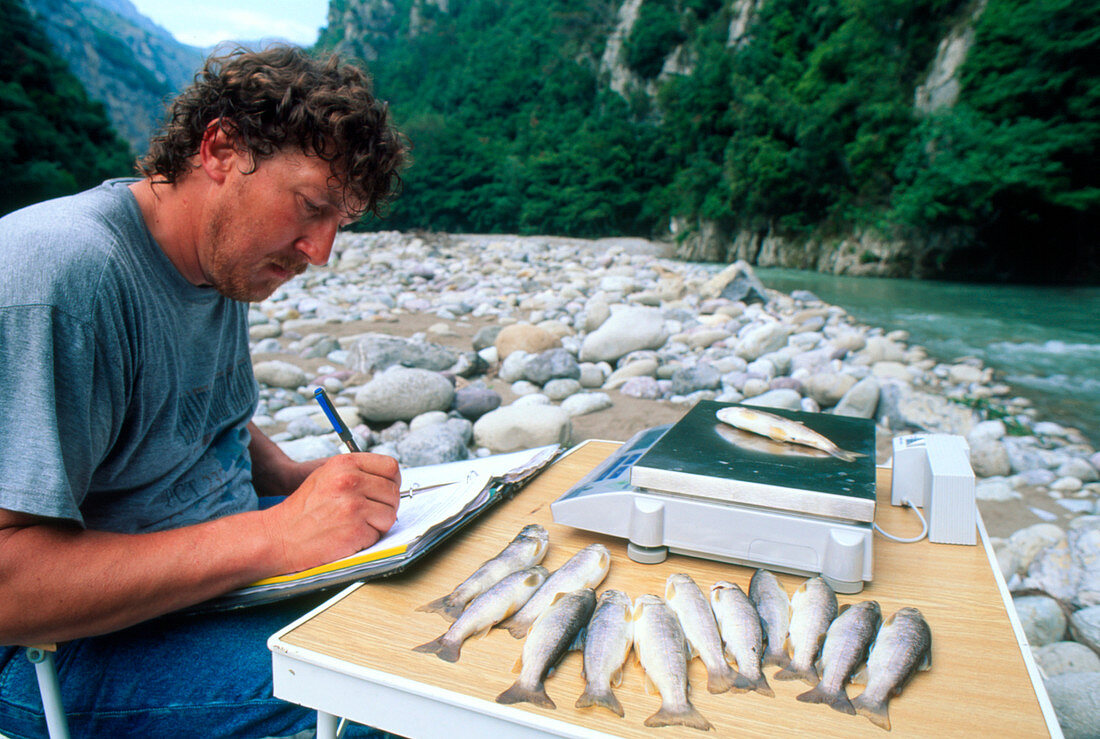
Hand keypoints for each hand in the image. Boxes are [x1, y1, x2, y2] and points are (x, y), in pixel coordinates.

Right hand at [262, 453, 400, 573]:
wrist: (280, 536)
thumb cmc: (304, 509)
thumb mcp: (327, 476)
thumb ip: (357, 473)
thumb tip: (389, 479)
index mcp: (345, 464)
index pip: (390, 466)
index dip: (392, 481)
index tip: (384, 491)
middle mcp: (350, 481)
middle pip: (393, 492)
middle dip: (385, 505)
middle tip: (368, 513)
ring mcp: (353, 506)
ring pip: (390, 514)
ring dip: (378, 524)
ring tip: (355, 524)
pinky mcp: (355, 530)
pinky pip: (379, 534)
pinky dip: (368, 538)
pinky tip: (349, 536)